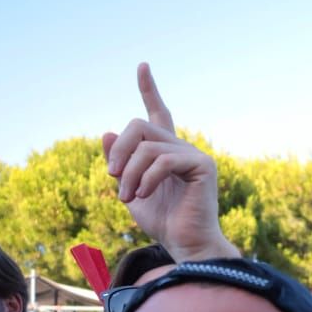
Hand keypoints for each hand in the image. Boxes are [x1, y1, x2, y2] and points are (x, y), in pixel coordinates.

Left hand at [102, 63, 233, 260]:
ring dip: (129, 172)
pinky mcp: (203, 166)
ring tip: (128, 197)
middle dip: (119, 150)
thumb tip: (107, 131)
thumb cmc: (162, 223)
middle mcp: (182, 148)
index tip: (142, 66)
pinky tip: (144, 194)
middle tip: (112, 177)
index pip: (158, 113)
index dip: (149, 90)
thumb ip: (119, 163)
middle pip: (139, 126)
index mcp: (166, 152)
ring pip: (147, 146)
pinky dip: (146, 178)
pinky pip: (163, 160)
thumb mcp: (129, 189)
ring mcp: (195, 155)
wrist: (186, 245)